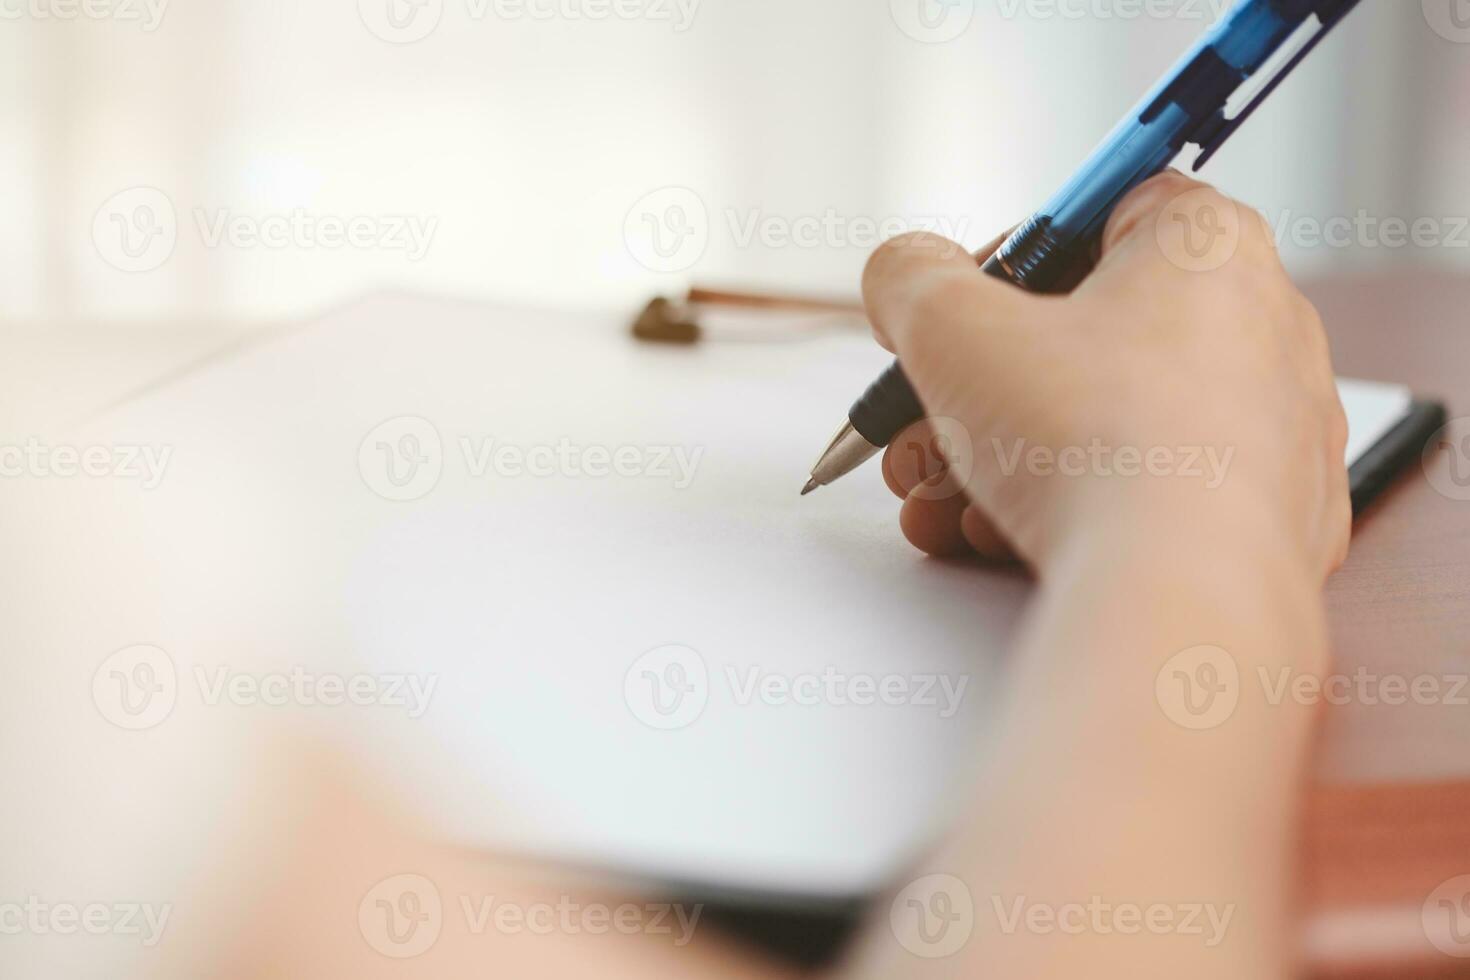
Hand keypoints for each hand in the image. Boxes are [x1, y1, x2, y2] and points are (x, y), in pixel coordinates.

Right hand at [866, 171, 1350, 584]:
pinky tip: (1002, 537)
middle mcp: (1262, 326)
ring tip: (940, 503)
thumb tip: (904, 276)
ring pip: (1110, 425)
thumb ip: (909, 277)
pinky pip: (1157, 495)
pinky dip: (1077, 510)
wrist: (1181, 591)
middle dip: (976, 392)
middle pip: (1086, 337)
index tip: (959, 314)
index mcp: (1207, 248)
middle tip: (918, 432)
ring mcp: (1278, 429)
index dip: (1009, 259)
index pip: (1098, 213)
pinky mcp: (1275, 519)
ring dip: (1004, 460)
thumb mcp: (951, 328)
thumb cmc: (1091, 441)